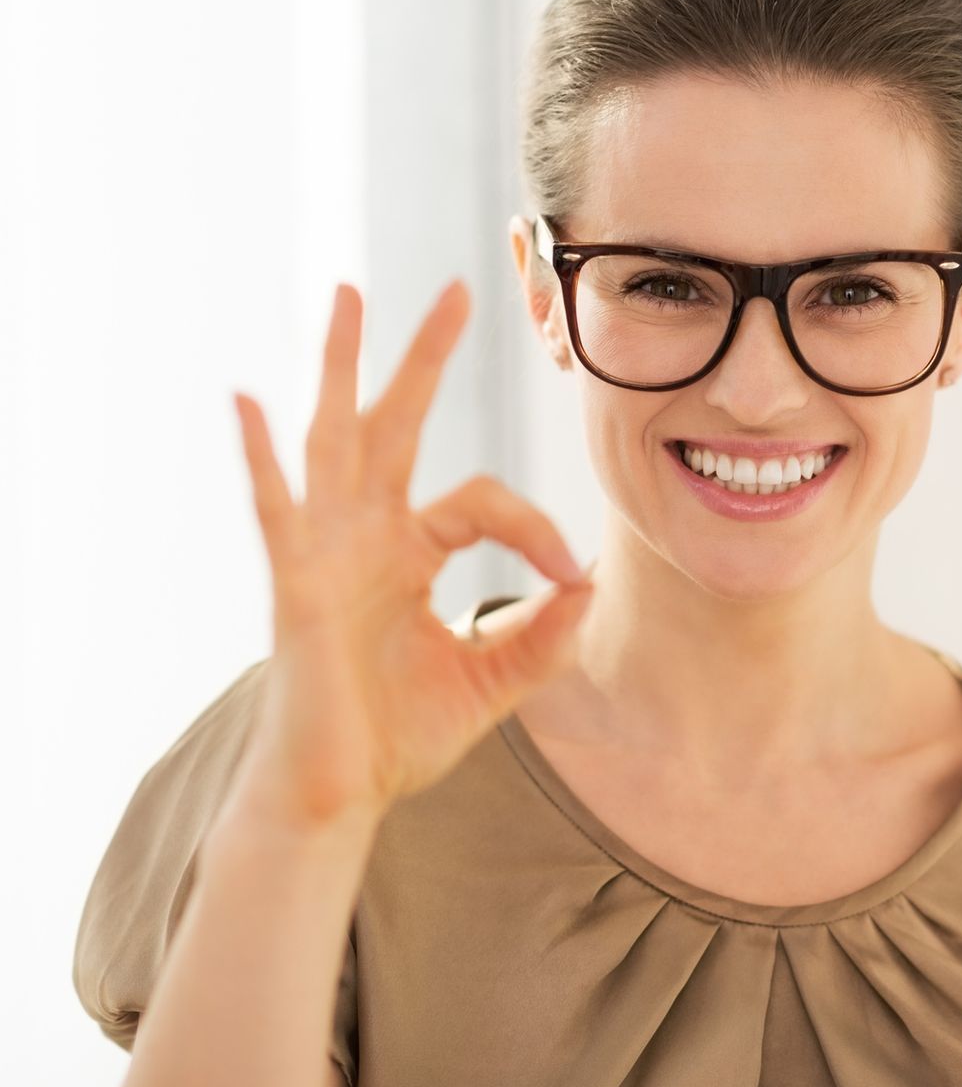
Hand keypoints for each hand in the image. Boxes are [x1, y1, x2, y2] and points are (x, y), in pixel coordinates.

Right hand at [227, 279, 591, 833]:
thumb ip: (544, 633)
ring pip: (335, 440)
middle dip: (424, 358)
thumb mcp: (494, 679)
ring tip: (347, 296)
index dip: (534, 528)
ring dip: (343, 368)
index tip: (570, 574)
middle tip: (453, 289)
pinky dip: (262, 456)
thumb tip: (587, 580)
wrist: (340, 798)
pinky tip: (249, 400)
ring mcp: (324, 554)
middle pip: (398, 427)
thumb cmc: (400, 735)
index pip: (484, 501)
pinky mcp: (293, 586)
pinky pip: (276, 510)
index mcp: (410, 551)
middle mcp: (364, 537)